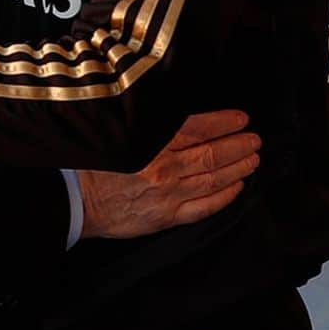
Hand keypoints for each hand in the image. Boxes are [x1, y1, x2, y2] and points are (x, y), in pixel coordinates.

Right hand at [78, 110, 259, 237]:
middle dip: (238, 145)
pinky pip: (204, 208)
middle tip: (254, 139)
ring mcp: (167, 195)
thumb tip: (175, 112)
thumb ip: (146, 124)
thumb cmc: (91, 165)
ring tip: (252, 159)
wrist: (73, 201)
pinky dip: (224, 197)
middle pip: (211, 154)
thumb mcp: (116, 133)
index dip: (223, 123)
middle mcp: (163, 169)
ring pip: (213, 180)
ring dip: (238, 168)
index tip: (241, 119)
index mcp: (150, 144)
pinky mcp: (166, 217)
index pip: (196, 128)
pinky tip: (237, 187)